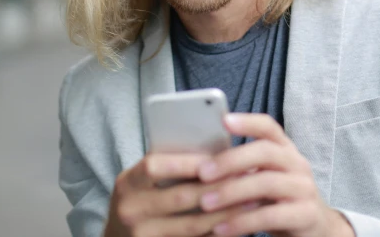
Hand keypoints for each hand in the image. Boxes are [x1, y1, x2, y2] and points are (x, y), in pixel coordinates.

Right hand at [105, 152, 259, 236]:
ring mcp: (143, 236)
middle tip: (248, 176)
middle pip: (181, 197)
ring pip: (193, 226)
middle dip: (219, 187)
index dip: (188, 162)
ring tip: (252, 200)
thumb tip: (214, 151)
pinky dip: (219, 235)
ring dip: (226, 213)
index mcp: (127, 183)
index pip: (155, 166)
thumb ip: (169, 166)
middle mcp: (130, 211)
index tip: (219, 158)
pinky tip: (239, 225)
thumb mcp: (143, 181)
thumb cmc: (141, 200)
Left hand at [196, 114, 354, 236]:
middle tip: (202, 172)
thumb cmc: (279, 199)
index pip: (269, 128)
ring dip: (231, 192)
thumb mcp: (264, 177)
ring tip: (205, 203)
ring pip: (267, 183)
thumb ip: (241, 167)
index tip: (224, 120)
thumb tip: (196, 162)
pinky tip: (221, 228)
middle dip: (231, 160)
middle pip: (266, 152)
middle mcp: (297, 164)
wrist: (315, 228)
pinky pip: (270, 216)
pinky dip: (242, 222)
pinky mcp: (306, 215)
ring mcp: (304, 189)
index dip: (248, 122)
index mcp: (285, 150)